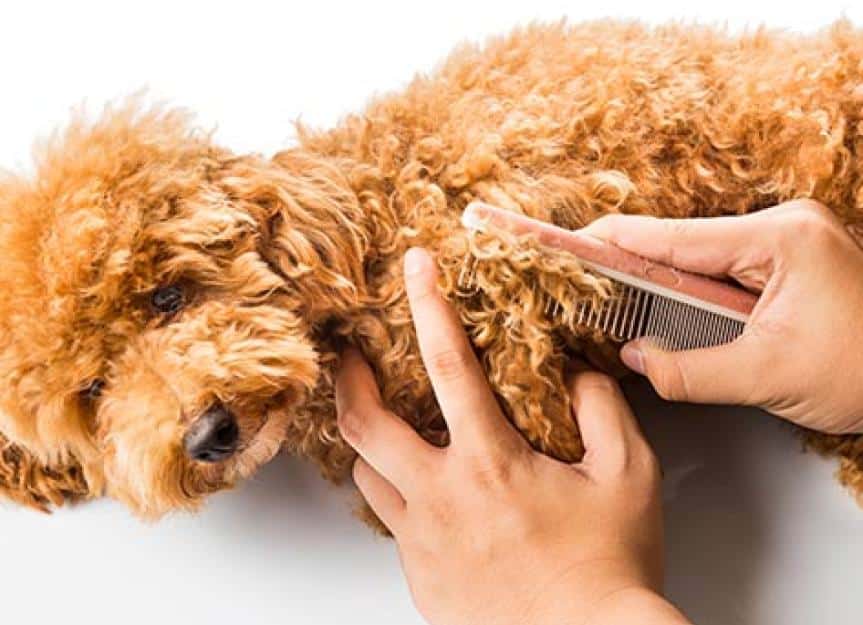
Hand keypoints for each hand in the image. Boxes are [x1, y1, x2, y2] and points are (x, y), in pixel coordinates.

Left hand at [335, 248, 689, 624]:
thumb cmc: (608, 567)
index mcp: (489, 462)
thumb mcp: (629, 475)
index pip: (446, 364)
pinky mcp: (419, 575)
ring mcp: (422, 539)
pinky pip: (391, 520)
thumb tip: (578, 376)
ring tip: (390, 426)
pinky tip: (427, 491)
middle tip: (351, 355)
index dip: (428, 305)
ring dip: (374, 442)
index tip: (415, 268)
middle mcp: (441, 496)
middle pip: (364, 423)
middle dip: (349, 378)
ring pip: (368, 473)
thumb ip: (603, 411)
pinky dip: (398, 492)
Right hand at [582, 199, 862, 433]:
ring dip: (655, 284)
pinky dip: (686, 294)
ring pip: (696, 260)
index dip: (608, 243)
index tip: (560, 243)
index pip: (670, 238)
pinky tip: (658, 311)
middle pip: (678, 243)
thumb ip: (691, 370)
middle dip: (626, 266)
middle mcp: (781, 227)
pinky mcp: (786, 265)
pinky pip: (719, 273)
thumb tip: (634, 358)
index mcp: (779, 238)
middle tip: (577, 285)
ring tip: (606, 300)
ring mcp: (785, 243)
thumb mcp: (771, 376)